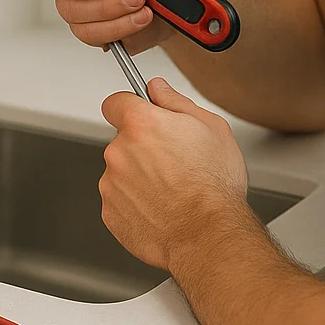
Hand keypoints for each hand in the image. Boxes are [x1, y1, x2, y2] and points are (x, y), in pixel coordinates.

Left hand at [99, 78, 249, 270]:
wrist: (209, 235)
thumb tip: (158, 88)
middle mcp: (119, 151)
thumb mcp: (211, 127)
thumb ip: (176, 101)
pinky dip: (135, 203)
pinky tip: (162, 207)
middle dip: (142, 147)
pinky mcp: (110, 212)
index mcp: (141, 124)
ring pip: (120, 171)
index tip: (139, 115)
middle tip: (172, 161)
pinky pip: (119, 200)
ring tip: (171, 189)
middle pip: (122, 140)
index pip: (116, 102)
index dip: (130, 107)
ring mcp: (111, 184)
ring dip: (138, 176)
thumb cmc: (214, 185)